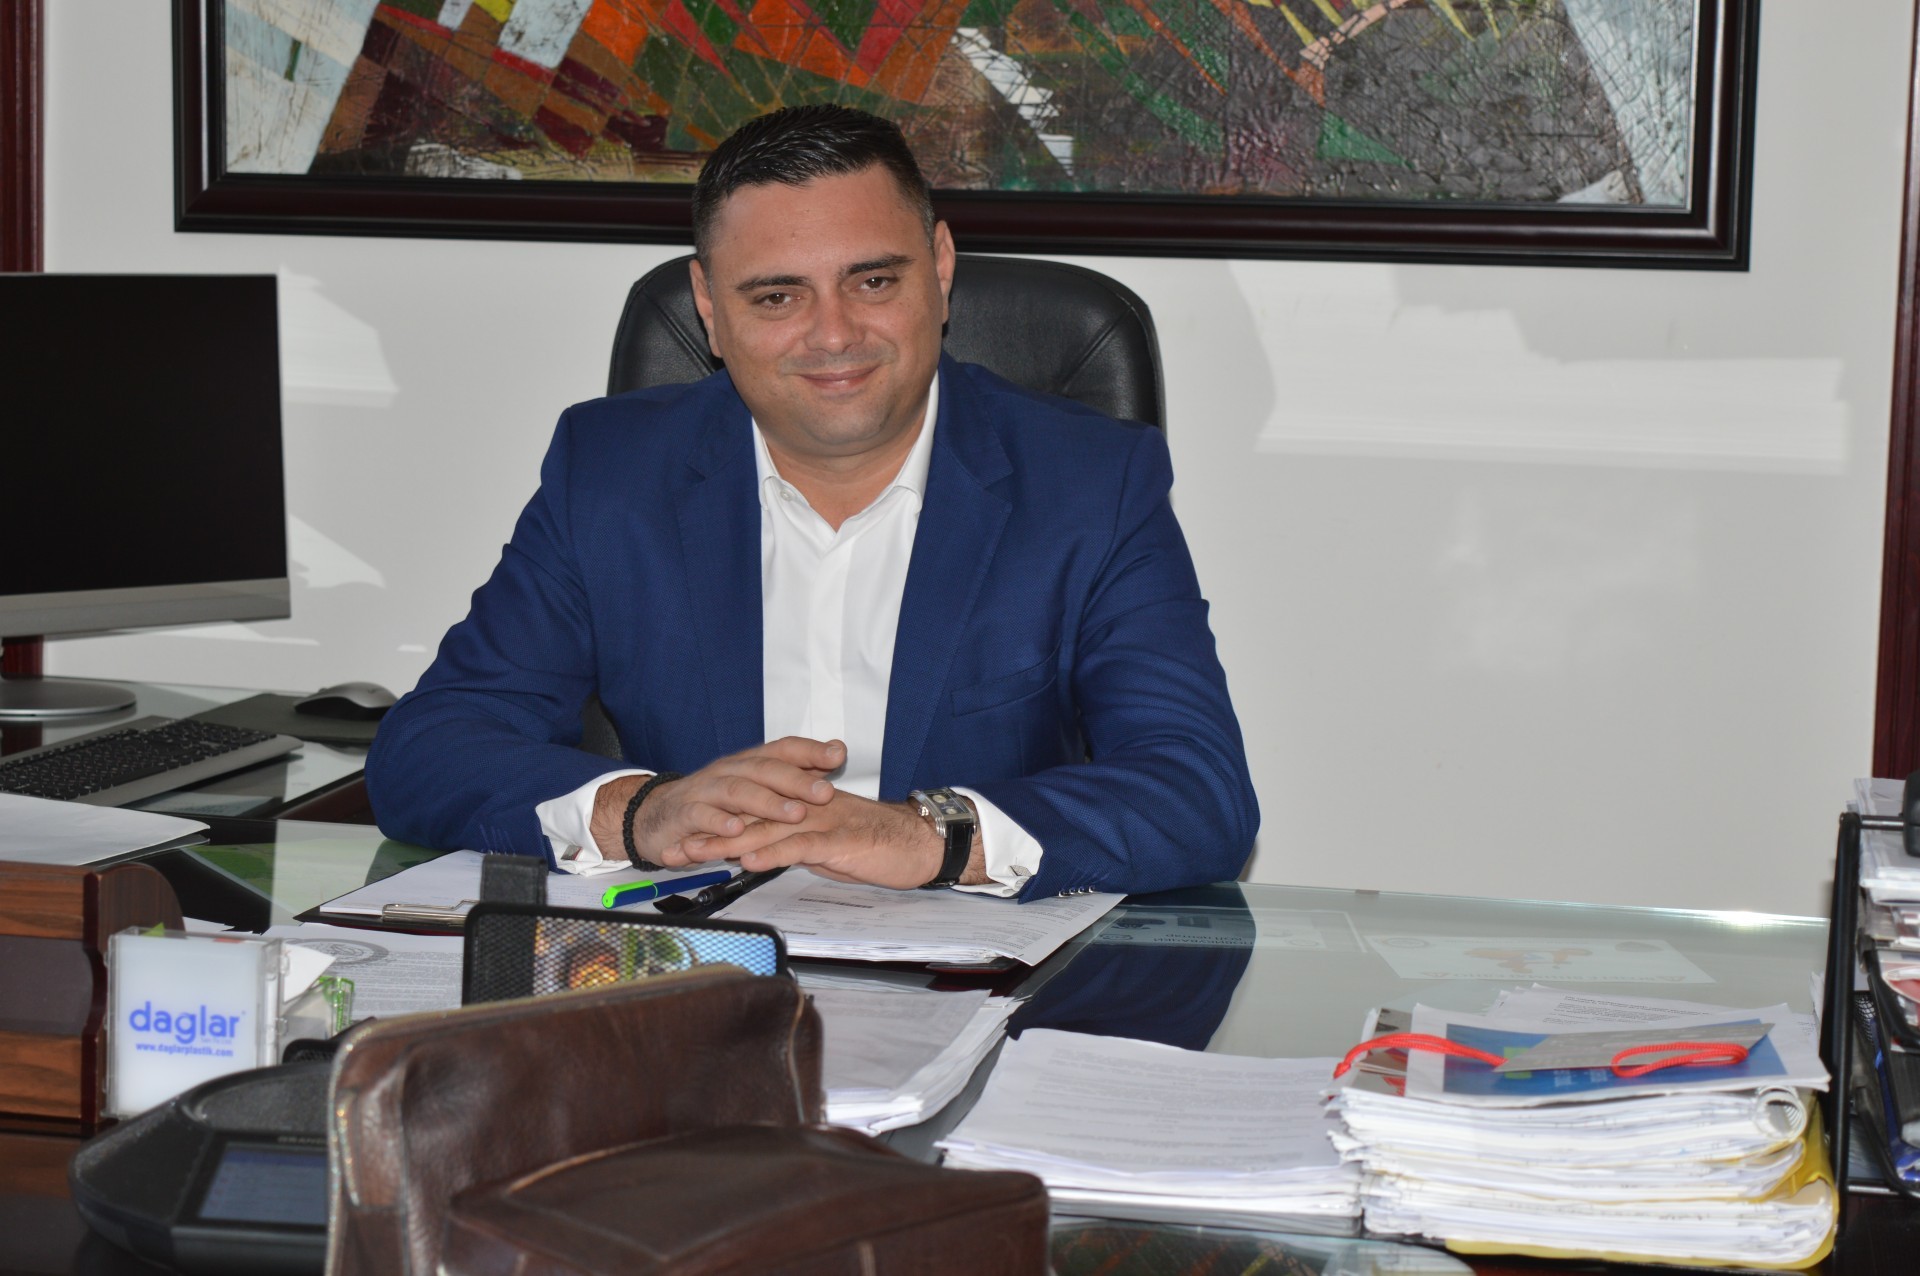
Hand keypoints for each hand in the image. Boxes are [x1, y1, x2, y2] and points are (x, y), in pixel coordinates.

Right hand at [589, 737, 842, 866]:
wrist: (657, 818)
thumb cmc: (714, 805)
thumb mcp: (754, 791)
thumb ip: (793, 775)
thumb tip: (837, 753)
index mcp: (749, 764)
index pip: (782, 748)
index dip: (810, 750)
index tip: (839, 754)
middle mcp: (729, 771)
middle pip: (764, 769)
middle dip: (796, 780)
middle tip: (824, 793)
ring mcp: (705, 791)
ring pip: (738, 790)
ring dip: (767, 802)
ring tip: (794, 813)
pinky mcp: (684, 814)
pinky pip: (702, 815)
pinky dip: (719, 823)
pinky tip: (737, 830)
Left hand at [678, 790, 987, 890]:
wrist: (923, 843)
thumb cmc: (882, 846)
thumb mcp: (834, 846)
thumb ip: (802, 845)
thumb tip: (771, 854)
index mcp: (809, 807)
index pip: (759, 813)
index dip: (724, 823)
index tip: (691, 836)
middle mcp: (813, 808)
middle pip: (755, 817)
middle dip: (714, 830)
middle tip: (680, 843)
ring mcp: (827, 822)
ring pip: (772, 829)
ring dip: (733, 841)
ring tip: (701, 851)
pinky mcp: (843, 841)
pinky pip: (803, 845)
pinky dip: (776, 852)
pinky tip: (752, 860)